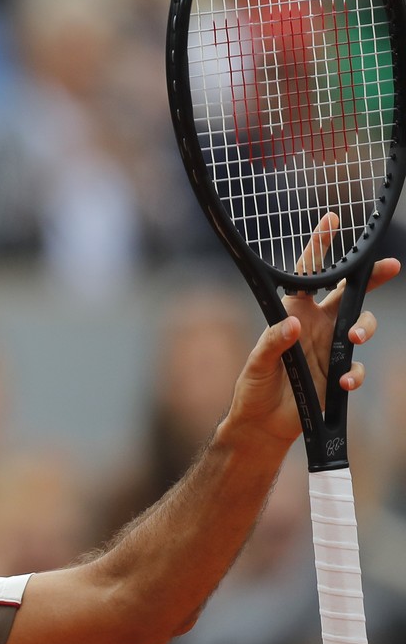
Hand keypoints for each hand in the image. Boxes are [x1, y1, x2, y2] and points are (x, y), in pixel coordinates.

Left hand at [227, 213, 399, 447]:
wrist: (263, 423)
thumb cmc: (254, 387)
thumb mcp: (257, 363)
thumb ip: (273, 343)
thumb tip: (294, 324)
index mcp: (293, 314)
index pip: (307, 276)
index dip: (319, 247)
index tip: (331, 219)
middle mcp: (315, 326)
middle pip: (349, 294)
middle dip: (371, 278)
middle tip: (390, 265)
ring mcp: (329, 348)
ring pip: (361, 325)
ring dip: (365, 326)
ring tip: (356, 336)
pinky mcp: (338, 374)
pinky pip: (356, 367)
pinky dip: (355, 373)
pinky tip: (344, 383)